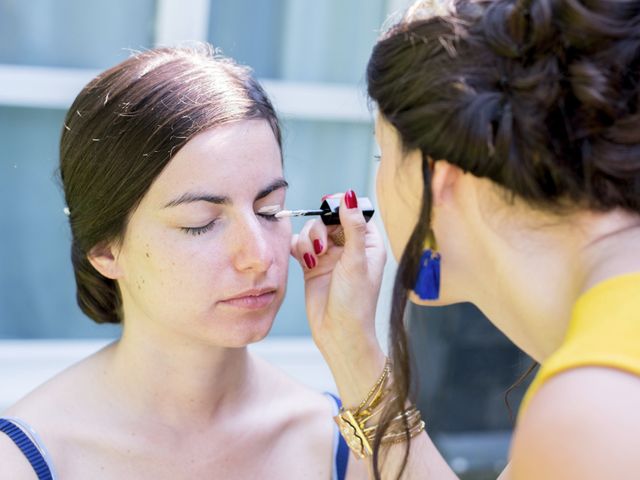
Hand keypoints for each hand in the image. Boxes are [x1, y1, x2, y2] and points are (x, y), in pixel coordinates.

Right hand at [291, 190, 386, 359]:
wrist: (338, 333)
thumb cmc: (355, 302)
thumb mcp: (355, 261)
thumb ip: (352, 227)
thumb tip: (351, 196)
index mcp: (367, 243)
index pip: (353, 212)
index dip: (339, 209)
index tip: (329, 212)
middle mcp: (349, 247)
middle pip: (328, 219)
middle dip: (319, 228)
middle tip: (320, 247)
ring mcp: (329, 256)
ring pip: (312, 231)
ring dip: (308, 240)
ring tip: (312, 260)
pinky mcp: (312, 266)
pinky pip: (300, 246)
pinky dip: (298, 249)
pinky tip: (302, 261)